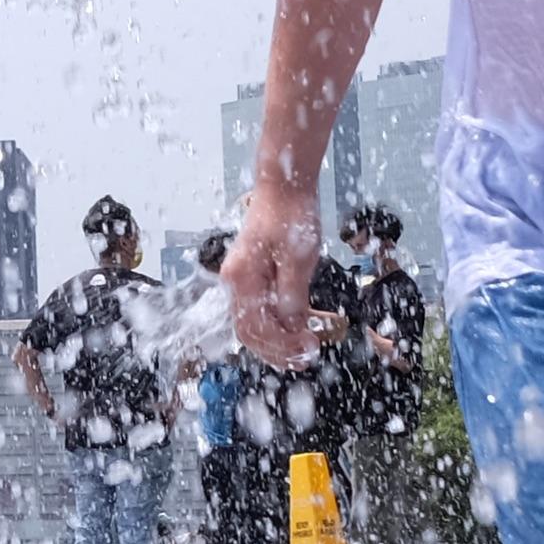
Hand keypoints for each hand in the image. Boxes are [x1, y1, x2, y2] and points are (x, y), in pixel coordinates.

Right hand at [222, 188, 327, 364]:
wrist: (285, 185)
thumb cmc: (290, 214)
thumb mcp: (298, 260)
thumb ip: (293, 299)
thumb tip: (294, 329)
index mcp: (241, 279)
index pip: (254, 329)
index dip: (281, 346)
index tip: (308, 349)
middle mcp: (236, 282)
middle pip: (250, 332)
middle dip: (278, 350)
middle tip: (306, 358)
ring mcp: (244, 279)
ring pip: (256, 323)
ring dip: (279, 340)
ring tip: (304, 349)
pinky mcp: (255, 275)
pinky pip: (262, 309)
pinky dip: (280, 323)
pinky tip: (299, 328)